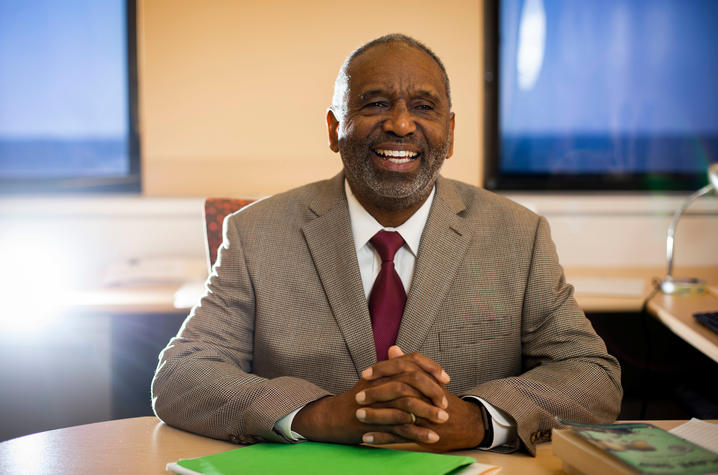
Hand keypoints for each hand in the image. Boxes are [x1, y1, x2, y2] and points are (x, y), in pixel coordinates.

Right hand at [291, 346, 450, 444]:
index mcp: (382, 370)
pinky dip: (418, 433)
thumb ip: (393, 367)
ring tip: (443, 420)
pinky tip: (431, 437)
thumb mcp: (375, 379)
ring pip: (408, 404)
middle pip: (411, 380)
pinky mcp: (375, 423)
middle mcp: (379, 382)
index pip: (410, 360)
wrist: (334, 417)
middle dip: (433, 390)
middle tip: (445, 402)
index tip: (446, 377)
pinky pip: (400, 427)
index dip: (430, 367)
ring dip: (429, 412)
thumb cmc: (359, 399)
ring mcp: (376, 402)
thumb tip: (404, 354)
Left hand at [358, 346, 485, 451]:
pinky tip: (367, 437)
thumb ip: (407, 364)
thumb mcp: (426, 379)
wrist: (464, 423)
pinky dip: (382, 438)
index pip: (403, 369)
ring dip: (376, 416)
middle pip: (399, 391)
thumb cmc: (439, 398)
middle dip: (376, 393)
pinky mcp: (423, 434)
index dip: (382, 370)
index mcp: (426, 380)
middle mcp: (427, 396)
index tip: (364, 373)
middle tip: (357, 396)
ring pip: (398, 415)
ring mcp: (426, 416)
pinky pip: (400, 436)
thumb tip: (392, 348)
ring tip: (359, 416)